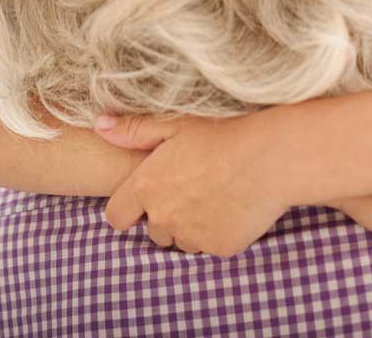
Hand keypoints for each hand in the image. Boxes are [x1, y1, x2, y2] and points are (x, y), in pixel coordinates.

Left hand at [94, 112, 285, 256]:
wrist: (272, 156)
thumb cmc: (225, 133)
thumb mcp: (177, 123)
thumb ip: (135, 130)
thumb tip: (99, 125)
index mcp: (146, 186)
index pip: (117, 216)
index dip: (130, 209)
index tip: (148, 198)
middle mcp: (163, 217)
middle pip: (154, 230)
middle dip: (168, 216)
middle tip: (195, 189)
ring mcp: (191, 235)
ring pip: (183, 240)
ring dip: (192, 227)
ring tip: (217, 197)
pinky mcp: (218, 247)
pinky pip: (211, 245)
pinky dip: (219, 232)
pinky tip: (235, 206)